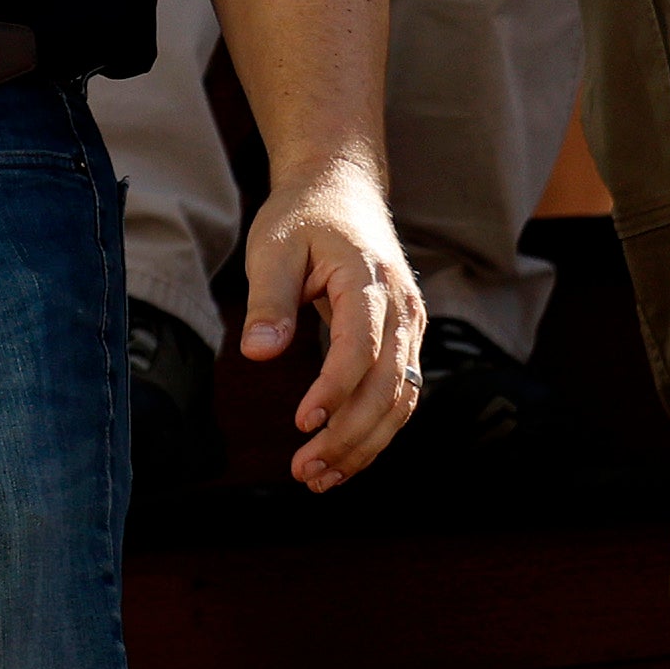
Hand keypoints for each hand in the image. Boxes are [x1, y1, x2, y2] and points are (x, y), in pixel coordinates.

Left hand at [241, 150, 421, 489]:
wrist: (344, 190)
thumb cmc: (304, 216)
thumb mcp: (274, 246)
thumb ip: (269, 299)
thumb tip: (258, 352)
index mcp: (370, 281)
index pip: (361, 347)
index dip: (334, 389)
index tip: (302, 422)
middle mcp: (403, 310)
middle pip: (388, 386)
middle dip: (349, 435)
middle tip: (304, 470)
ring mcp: (411, 328)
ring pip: (402, 400)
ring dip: (365, 445)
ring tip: (319, 478)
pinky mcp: (406, 342)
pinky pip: (401, 395)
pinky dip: (375, 432)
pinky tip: (342, 459)